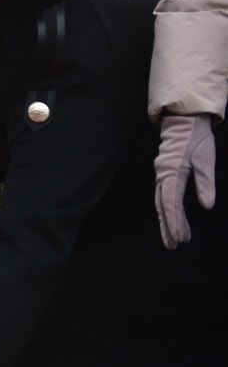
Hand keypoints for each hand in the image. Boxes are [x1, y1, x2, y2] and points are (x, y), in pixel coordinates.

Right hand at [155, 113, 216, 248]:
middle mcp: (162, 175)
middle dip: (168, 226)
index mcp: (171, 172)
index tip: (180, 238)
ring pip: (160, 201)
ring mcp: (161, 174)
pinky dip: (166, 209)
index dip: (174, 221)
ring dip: (166, 220)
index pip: (171, 202)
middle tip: (174, 245)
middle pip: (162, 205)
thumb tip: (207, 206)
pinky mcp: (164, 173)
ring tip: (173, 238)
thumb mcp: (206, 160)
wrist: (183, 120)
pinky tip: (171, 218)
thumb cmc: (196, 139)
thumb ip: (205, 183)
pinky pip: (162, 195)